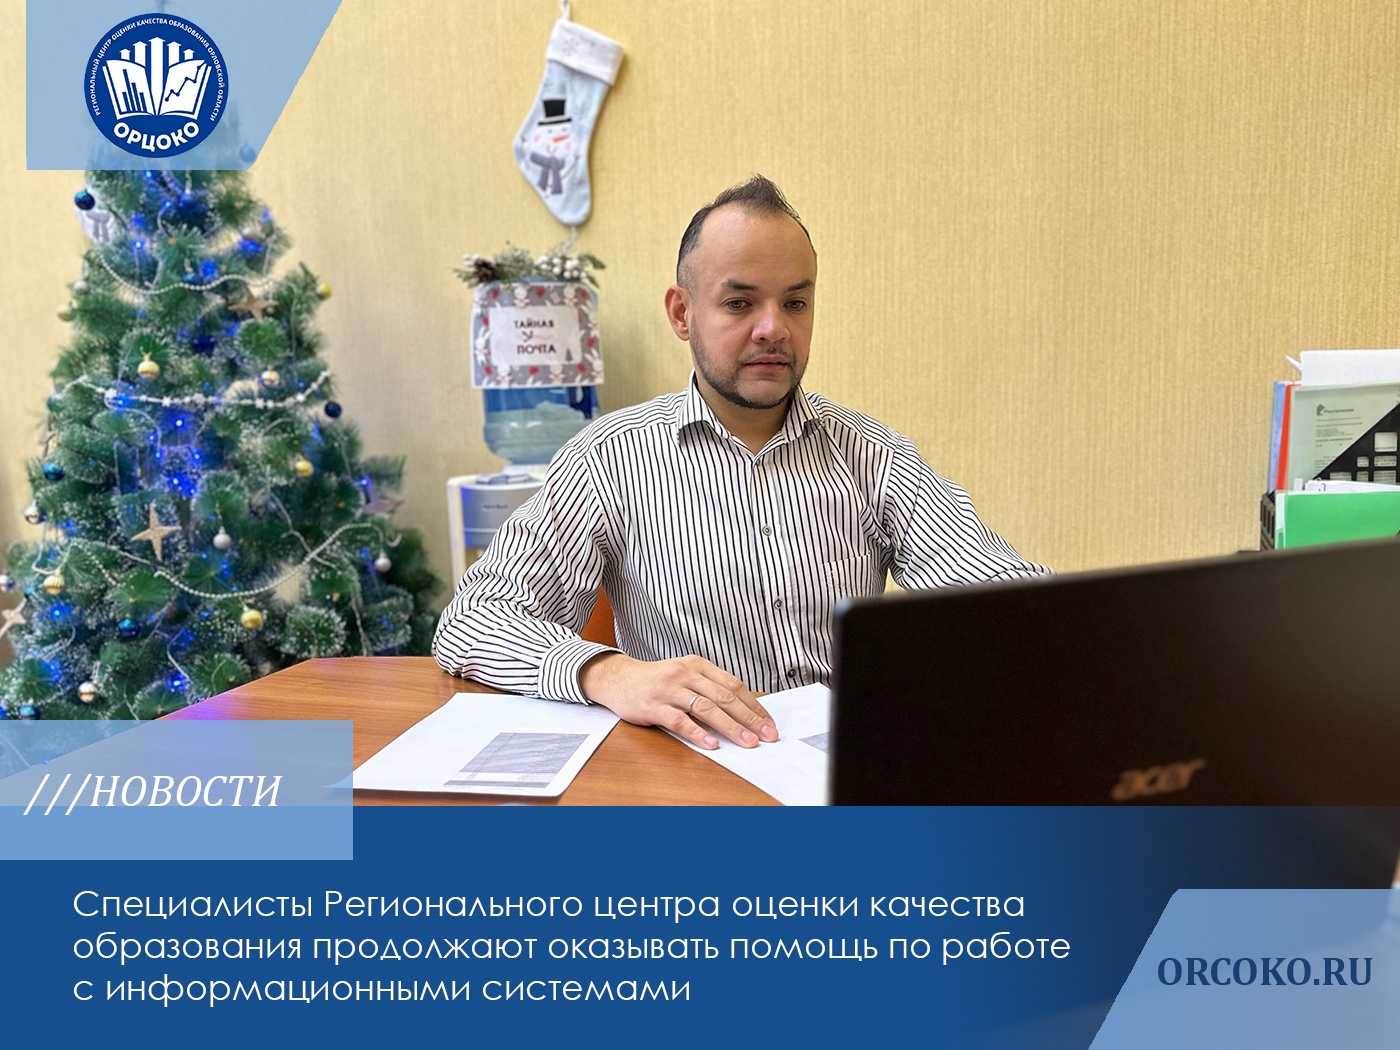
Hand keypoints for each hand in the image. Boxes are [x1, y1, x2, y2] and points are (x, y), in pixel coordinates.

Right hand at [579, 652, 778, 749]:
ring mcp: (669, 689)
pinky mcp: (654, 706)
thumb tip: (746, 707)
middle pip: (725, 697)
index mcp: (698, 665)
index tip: (769, 723)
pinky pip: (679, 720)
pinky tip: (712, 744)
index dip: (754, 705)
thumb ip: (711, 688)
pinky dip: (697, 733)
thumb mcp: (686, 675)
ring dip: (731, 727)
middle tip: (767, 735)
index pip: (733, 685)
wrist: (618, 678)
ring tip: (748, 742)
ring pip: (706, 708)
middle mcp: (685, 674)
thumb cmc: (657, 680)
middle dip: (749, 718)